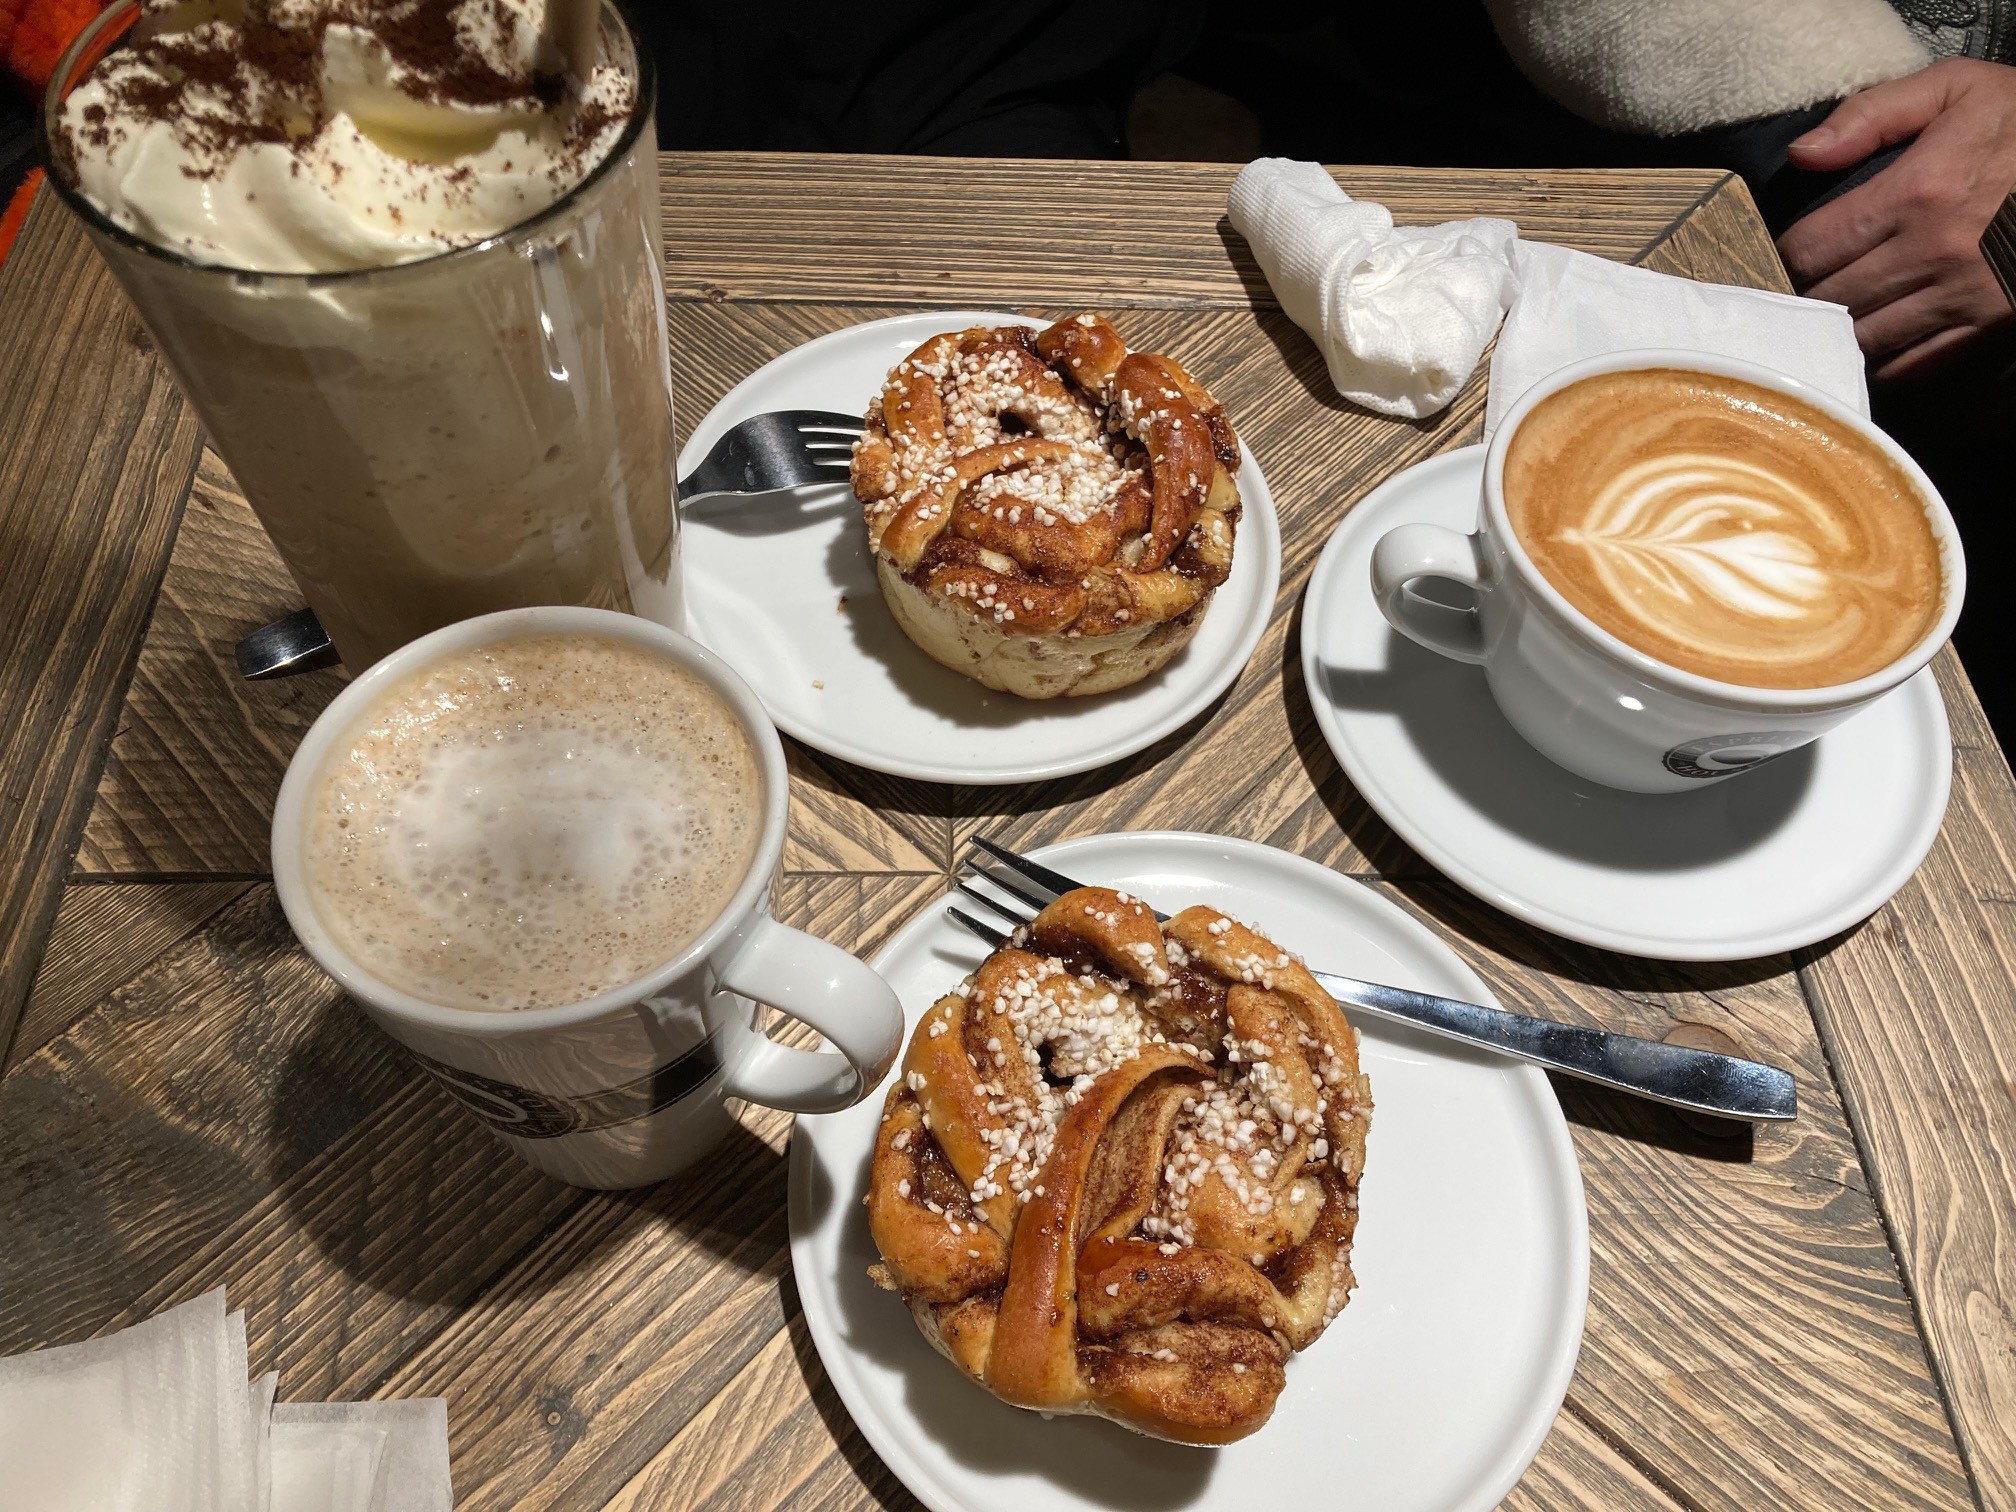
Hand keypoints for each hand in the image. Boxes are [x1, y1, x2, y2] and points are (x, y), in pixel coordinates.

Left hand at [1779, 59, 2015, 380]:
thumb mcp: (1955, 87)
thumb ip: (1872, 113)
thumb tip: (1802, 154)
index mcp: (1918, 192)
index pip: (1810, 249)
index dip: (1785, 255)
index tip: (1784, 254)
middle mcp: (1936, 251)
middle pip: (1830, 301)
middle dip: (1806, 297)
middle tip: (1799, 291)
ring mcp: (1966, 295)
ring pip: (1865, 341)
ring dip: (1839, 333)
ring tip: (1830, 317)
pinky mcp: (1992, 326)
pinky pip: (1915, 368)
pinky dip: (1884, 363)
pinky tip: (1875, 342)